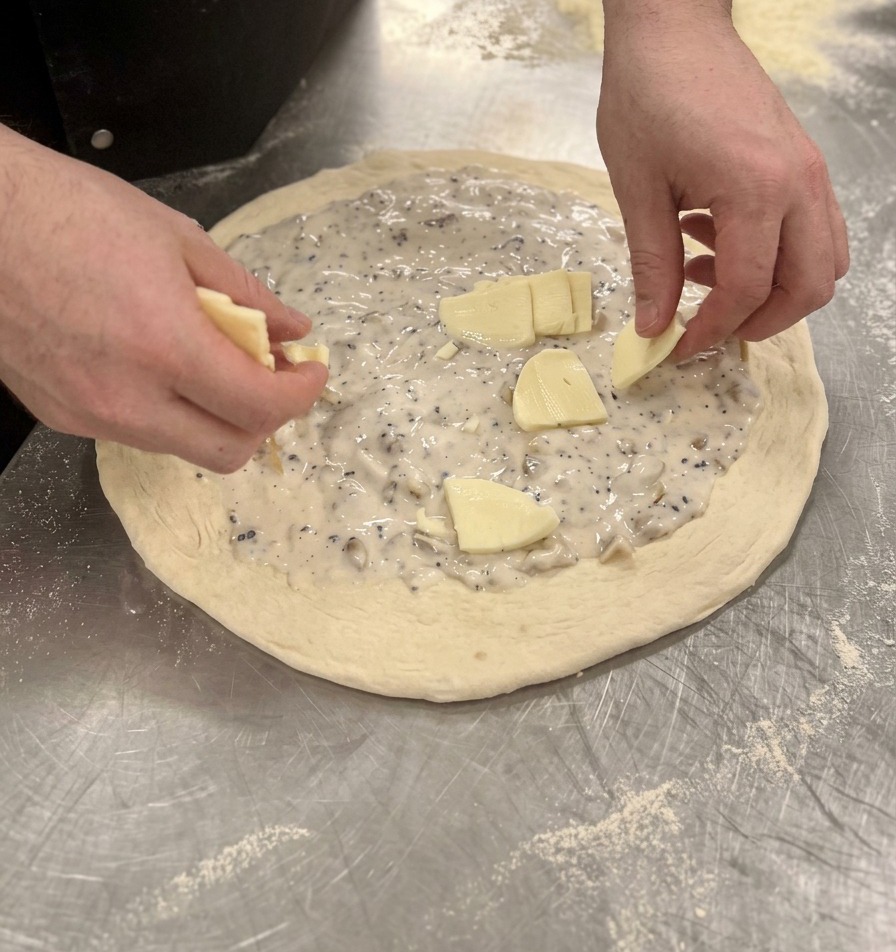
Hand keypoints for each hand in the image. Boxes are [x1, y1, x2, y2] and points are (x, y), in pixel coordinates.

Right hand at [0, 126, 326, 471]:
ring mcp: (89, 416)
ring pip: (183, 449)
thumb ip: (246, 293)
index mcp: (164, 345)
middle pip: (228, 452)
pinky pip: (138, 434)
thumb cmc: (70, 210)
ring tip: (216, 366)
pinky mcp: (60, 417)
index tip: (311, 372)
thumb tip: (294, 330)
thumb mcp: (176, 238)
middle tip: (269, 377)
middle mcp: (127, 398)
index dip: (301, 394)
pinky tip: (161, 367)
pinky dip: (170, 412)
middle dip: (264, 420)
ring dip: (217, 419)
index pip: (260, 406)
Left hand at [597, 2, 848, 357]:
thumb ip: (652, 265)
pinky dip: (776, 255)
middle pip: (809, 286)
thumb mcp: (638, 190)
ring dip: (771, 289)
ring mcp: (809, 171)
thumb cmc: (649, 95)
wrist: (674, 29)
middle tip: (705, 325)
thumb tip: (653, 327)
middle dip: (759, 322)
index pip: (749, 289)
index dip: (713, 330)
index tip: (679, 348)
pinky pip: (813, 230)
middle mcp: (800, 183)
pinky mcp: (803, 164)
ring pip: (821, 261)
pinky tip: (713, 239)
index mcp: (758, 189)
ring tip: (701, 272)